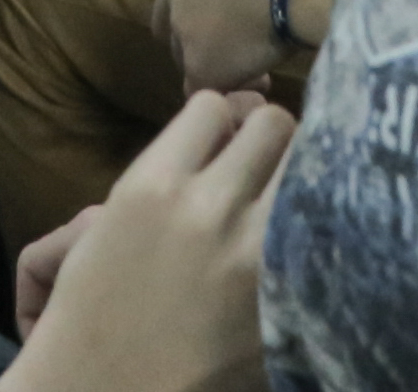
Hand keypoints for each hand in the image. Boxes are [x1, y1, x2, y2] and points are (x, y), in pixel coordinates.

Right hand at [0, 93, 287, 391]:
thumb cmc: (95, 313)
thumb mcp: (107, 226)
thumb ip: (166, 171)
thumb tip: (227, 128)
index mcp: (150, 188)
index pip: (214, 105)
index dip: (220, 122)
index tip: (220, 144)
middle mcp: (204, 212)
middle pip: (273, 124)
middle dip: (268, 142)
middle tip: (261, 168)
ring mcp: (251, 258)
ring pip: (308, 168)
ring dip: (298, 176)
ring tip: (286, 198)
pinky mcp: (283, 300)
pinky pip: (323, 231)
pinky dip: (316, 227)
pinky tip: (304, 238)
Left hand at [152, 0, 334, 98]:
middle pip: (168, 13)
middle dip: (192, 25)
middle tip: (231, 34)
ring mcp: (185, 25)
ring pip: (184, 52)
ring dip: (210, 59)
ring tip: (249, 66)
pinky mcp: (202, 64)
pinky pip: (204, 87)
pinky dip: (226, 91)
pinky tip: (256, 90)